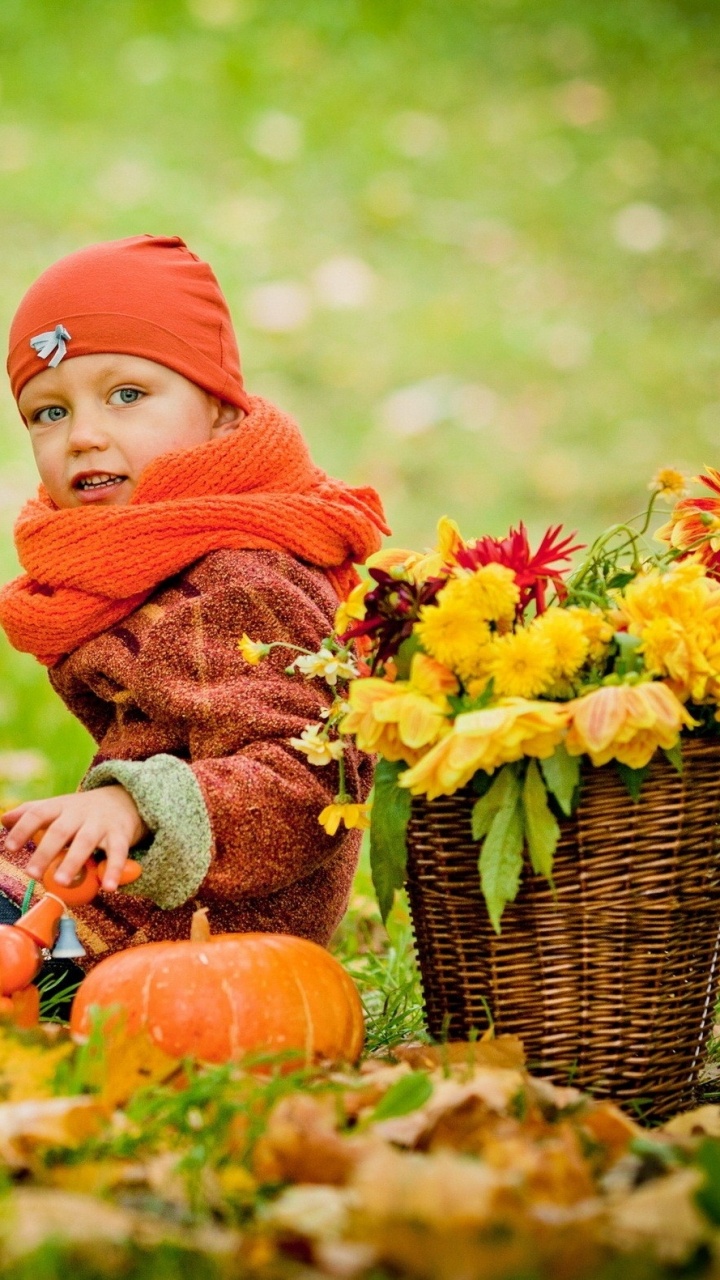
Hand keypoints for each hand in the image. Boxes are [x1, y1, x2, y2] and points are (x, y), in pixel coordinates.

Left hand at [2, 787, 148, 892]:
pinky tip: (108, 887)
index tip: (10, 847)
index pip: (38, 813)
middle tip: (32, 873)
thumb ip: (31, 812)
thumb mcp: (58, 806)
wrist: (124, 799)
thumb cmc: (82, 811)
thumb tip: (4, 820)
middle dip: (45, 851)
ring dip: (73, 861)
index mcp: (61, 806)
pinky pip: (117, 853)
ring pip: (86, 841)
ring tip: (61, 881)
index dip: (23, 829)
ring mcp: (100, 824)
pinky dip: (113, 871)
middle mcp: (80, 813)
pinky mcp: (120, 835)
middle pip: (60, 830)